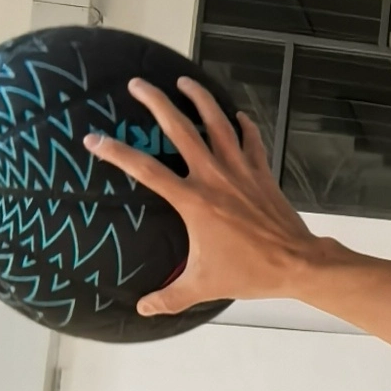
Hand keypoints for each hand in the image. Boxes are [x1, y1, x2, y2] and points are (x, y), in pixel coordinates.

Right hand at [83, 76, 320, 314]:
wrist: (296, 263)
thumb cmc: (249, 273)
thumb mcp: (204, 286)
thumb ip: (170, 297)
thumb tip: (143, 309)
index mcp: (194, 200)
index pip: (146, 170)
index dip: (116, 153)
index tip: (94, 140)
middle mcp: (214, 176)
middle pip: (180, 127)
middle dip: (156, 101)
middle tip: (137, 83)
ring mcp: (240, 170)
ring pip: (217, 122)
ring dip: (199, 98)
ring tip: (183, 81)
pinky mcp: (261, 173)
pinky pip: (251, 139)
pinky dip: (243, 124)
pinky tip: (236, 115)